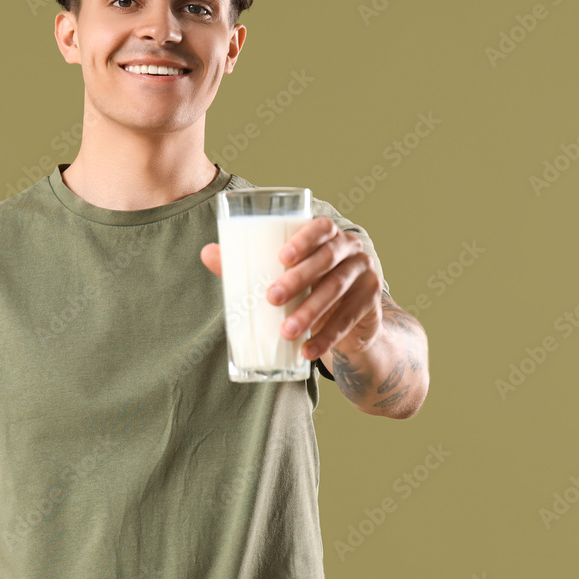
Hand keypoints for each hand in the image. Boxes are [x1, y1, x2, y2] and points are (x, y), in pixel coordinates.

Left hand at [200, 216, 383, 359]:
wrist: (348, 322)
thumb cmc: (306, 289)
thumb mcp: (282, 276)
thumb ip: (248, 264)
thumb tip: (207, 253)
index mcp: (329, 237)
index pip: (321, 227)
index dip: (304, 239)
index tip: (281, 257)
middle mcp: (352, 251)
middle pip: (327, 260)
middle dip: (299, 279)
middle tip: (271, 297)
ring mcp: (366, 275)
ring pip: (337, 290)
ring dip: (310, 312)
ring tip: (286, 331)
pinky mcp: (371, 304)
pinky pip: (349, 320)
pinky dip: (327, 337)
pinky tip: (307, 351)